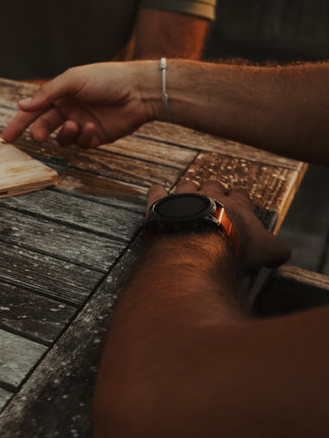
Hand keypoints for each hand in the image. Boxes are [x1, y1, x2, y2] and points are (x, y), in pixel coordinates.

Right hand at [2, 61, 158, 147]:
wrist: (140, 91)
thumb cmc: (106, 78)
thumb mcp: (72, 80)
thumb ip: (46, 94)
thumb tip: (22, 105)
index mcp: (59, 94)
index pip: (33, 110)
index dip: (19, 122)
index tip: (7, 136)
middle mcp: (68, 109)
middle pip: (44, 126)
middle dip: (39, 132)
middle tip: (38, 136)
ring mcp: (81, 123)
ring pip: (62, 138)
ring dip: (65, 134)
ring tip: (75, 125)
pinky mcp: (95, 137)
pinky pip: (81, 143)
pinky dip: (83, 137)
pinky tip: (93, 127)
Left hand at [147, 180, 290, 274]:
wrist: (199, 247)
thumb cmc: (235, 247)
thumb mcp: (267, 251)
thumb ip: (278, 249)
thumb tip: (281, 253)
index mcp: (236, 204)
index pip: (241, 194)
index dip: (240, 199)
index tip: (239, 204)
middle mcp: (210, 195)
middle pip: (213, 184)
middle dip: (214, 190)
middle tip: (213, 200)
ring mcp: (184, 198)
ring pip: (187, 185)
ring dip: (188, 190)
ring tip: (188, 197)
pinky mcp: (161, 206)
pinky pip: (156, 192)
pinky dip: (156, 192)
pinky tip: (157, 192)